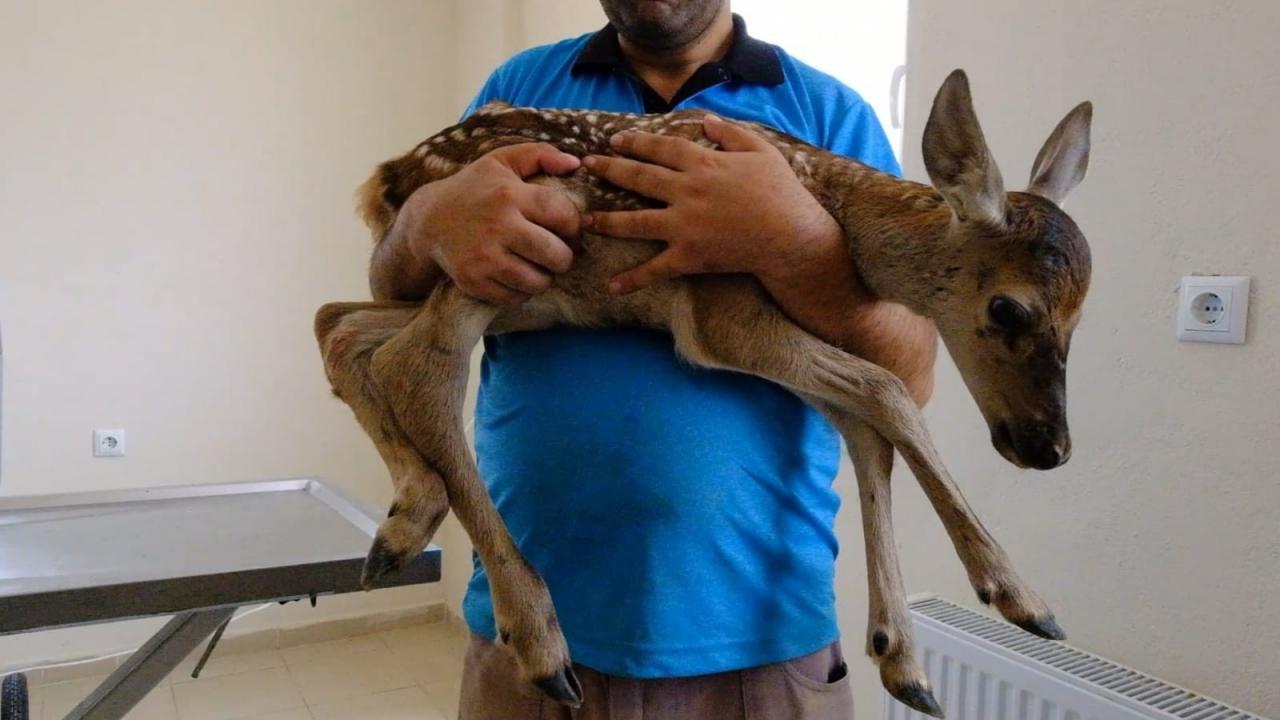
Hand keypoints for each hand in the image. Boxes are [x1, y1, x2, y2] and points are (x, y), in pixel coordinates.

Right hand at [401, 143, 581, 305]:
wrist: (429, 220)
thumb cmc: (474, 189)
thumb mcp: (502, 161)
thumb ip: (541, 154)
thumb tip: (576, 163)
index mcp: (510, 195)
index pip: (563, 215)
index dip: (574, 226)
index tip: (568, 229)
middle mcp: (498, 227)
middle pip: (556, 255)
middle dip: (564, 257)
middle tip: (558, 253)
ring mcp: (484, 258)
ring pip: (538, 281)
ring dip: (545, 276)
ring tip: (538, 265)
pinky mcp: (473, 281)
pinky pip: (516, 297)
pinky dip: (523, 291)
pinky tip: (517, 276)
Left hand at [582, 115, 840, 293]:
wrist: (791, 236)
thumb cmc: (781, 192)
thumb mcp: (761, 151)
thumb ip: (731, 134)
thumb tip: (705, 121)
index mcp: (703, 164)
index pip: (660, 148)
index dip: (635, 142)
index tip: (614, 140)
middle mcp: (687, 191)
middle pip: (639, 178)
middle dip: (610, 169)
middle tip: (588, 165)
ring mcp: (685, 225)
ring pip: (636, 221)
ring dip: (607, 221)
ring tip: (585, 221)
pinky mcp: (689, 256)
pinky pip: (656, 268)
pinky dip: (634, 278)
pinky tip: (613, 286)